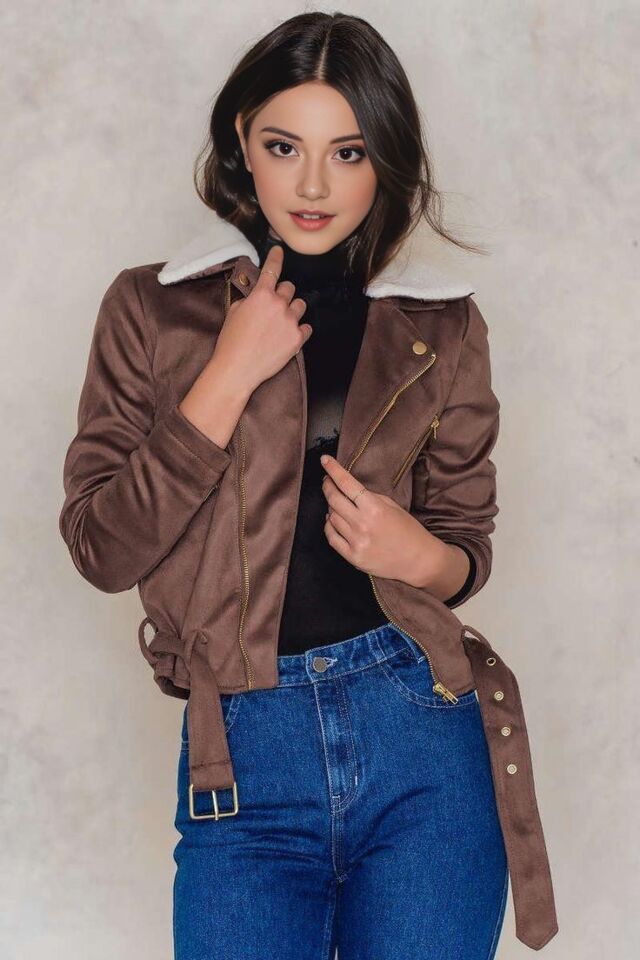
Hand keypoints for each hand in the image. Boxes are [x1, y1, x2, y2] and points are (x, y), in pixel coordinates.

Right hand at [211, 244, 312, 394]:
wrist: (237, 369)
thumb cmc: (231, 342)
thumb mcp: (234, 312)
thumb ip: (248, 299)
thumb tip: (256, 296)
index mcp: (261, 295)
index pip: (272, 269)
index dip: (276, 257)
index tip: (280, 250)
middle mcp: (279, 305)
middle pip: (290, 288)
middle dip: (282, 294)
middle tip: (274, 306)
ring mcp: (290, 322)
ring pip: (300, 306)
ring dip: (293, 310)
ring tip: (281, 322)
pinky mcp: (297, 339)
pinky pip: (306, 327)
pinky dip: (299, 330)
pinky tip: (288, 336)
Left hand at [319, 454, 445, 587]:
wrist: (419, 561)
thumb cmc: (409, 531)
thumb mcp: (392, 506)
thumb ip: (369, 497)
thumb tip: (348, 489)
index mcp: (374, 508)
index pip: (347, 484)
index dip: (333, 470)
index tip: (325, 460)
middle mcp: (362, 524)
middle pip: (333, 499)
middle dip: (327, 486)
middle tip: (327, 481)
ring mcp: (356, 542)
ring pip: (331, 518)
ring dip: (330, 507)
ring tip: (336, 503)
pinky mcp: (353, 557)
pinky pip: (331, 538)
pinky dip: (329, 526)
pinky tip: (333, 521)